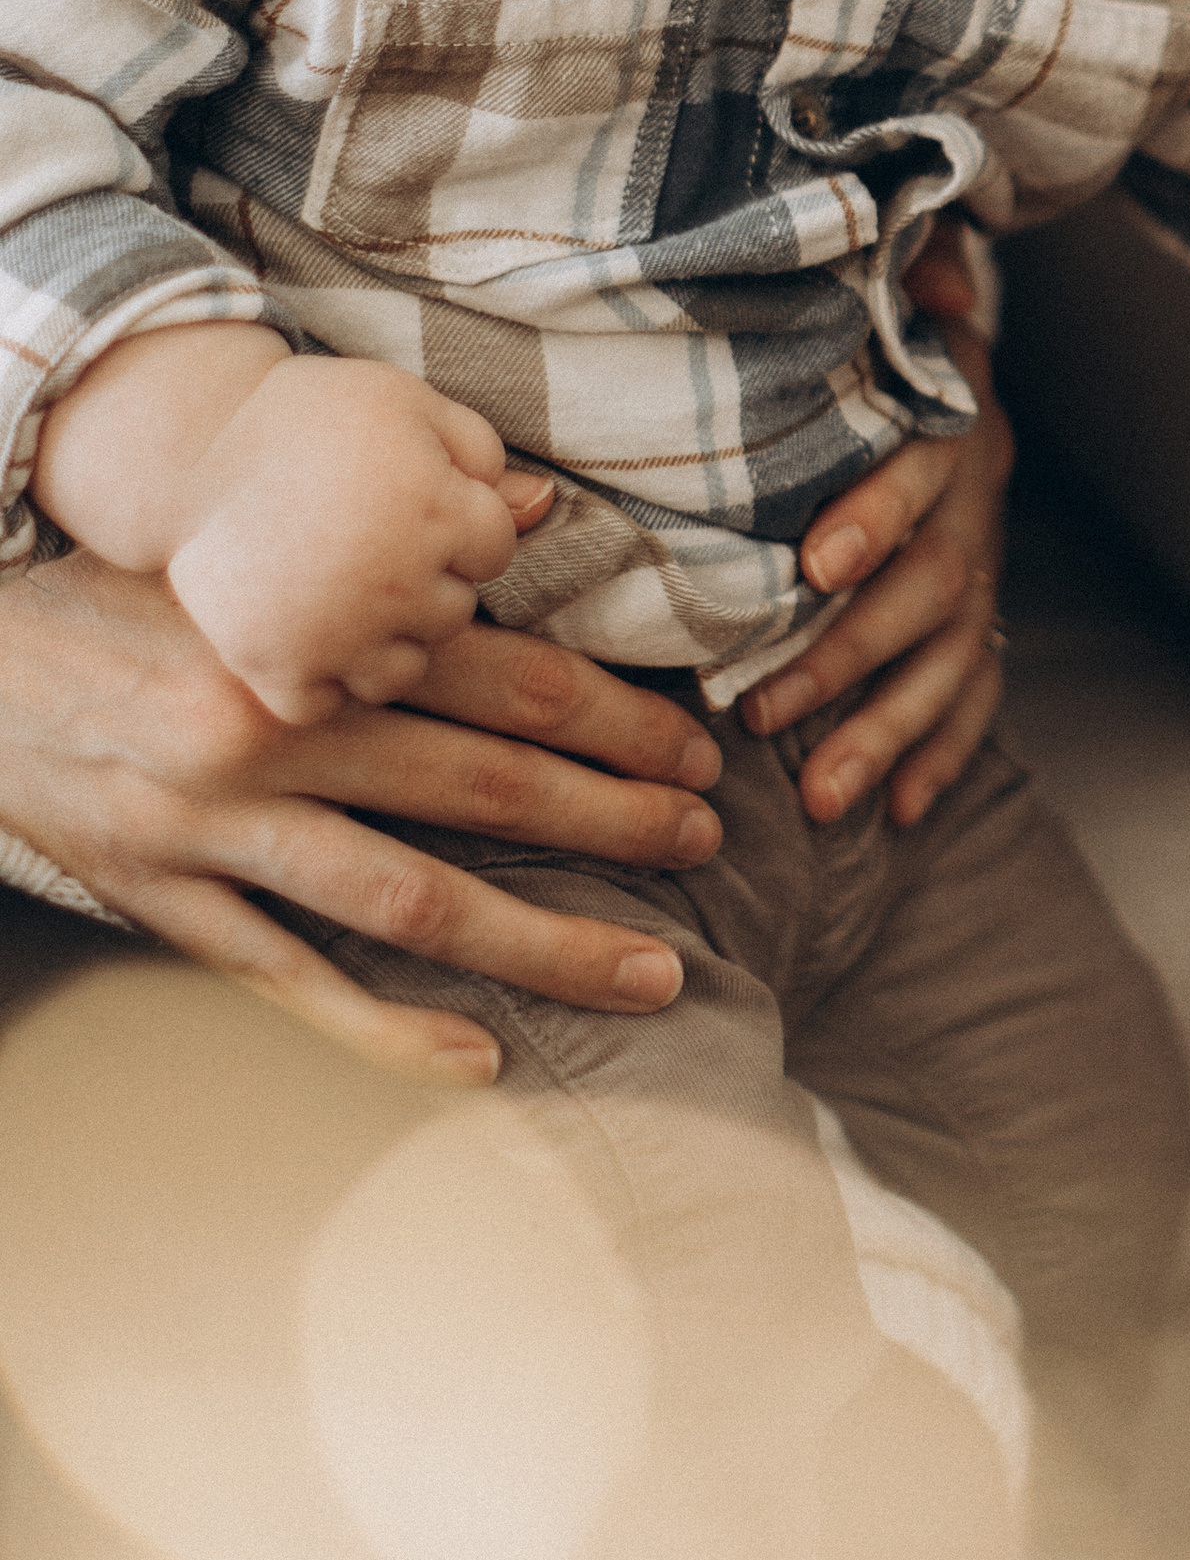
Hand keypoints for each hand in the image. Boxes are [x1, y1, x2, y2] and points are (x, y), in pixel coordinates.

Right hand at [0, 552, 718, 1081]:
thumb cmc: (110, 589)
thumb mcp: (239, 545)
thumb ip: (390, 536)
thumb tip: (536, 499)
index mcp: (302, 637)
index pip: (502, 677)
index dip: (615, 719)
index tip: (698, 751)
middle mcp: (267, 734)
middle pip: (484, 787)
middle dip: (615, 822)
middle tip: (710, 843)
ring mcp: (212, 830)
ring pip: (411, 900)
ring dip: (546, 943)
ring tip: (654, 976)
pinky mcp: (160, 900)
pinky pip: (289, 982)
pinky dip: (385, 1029)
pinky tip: (479, 1060)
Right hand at [166, 356, 545, 723]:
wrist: (189, 447)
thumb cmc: (309, 416)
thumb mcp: (405, 402)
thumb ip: (480, 451)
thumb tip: (544, 503)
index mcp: (437, 510)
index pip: (495, 548)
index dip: (460, 524)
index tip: (416, 508)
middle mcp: (396, 580)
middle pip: (452, 612)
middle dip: (426, 582)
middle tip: (371, 549)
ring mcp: (334, 632)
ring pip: (401, 672)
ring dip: (384, 642)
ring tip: (345, 598)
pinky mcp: (271, 666)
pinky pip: (324, 705)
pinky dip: (318, 682)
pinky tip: (305, 638)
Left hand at [737, 249, 1012, 828]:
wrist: (943, 362)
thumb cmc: (879, 332)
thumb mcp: (889, 287)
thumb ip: (912, 268)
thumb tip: (939, 272)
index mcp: (949, 423)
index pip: (922, 473)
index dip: (878, 516)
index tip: (815, 565)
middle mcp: (977, 503)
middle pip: (930, 590)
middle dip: (848, 657)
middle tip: (760, 709)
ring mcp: (984, 567)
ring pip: (951, 661)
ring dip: (887, 732)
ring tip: (820, 797)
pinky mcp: (980, 618)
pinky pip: (975, 696)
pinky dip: (943, 754)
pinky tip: (903, 811)